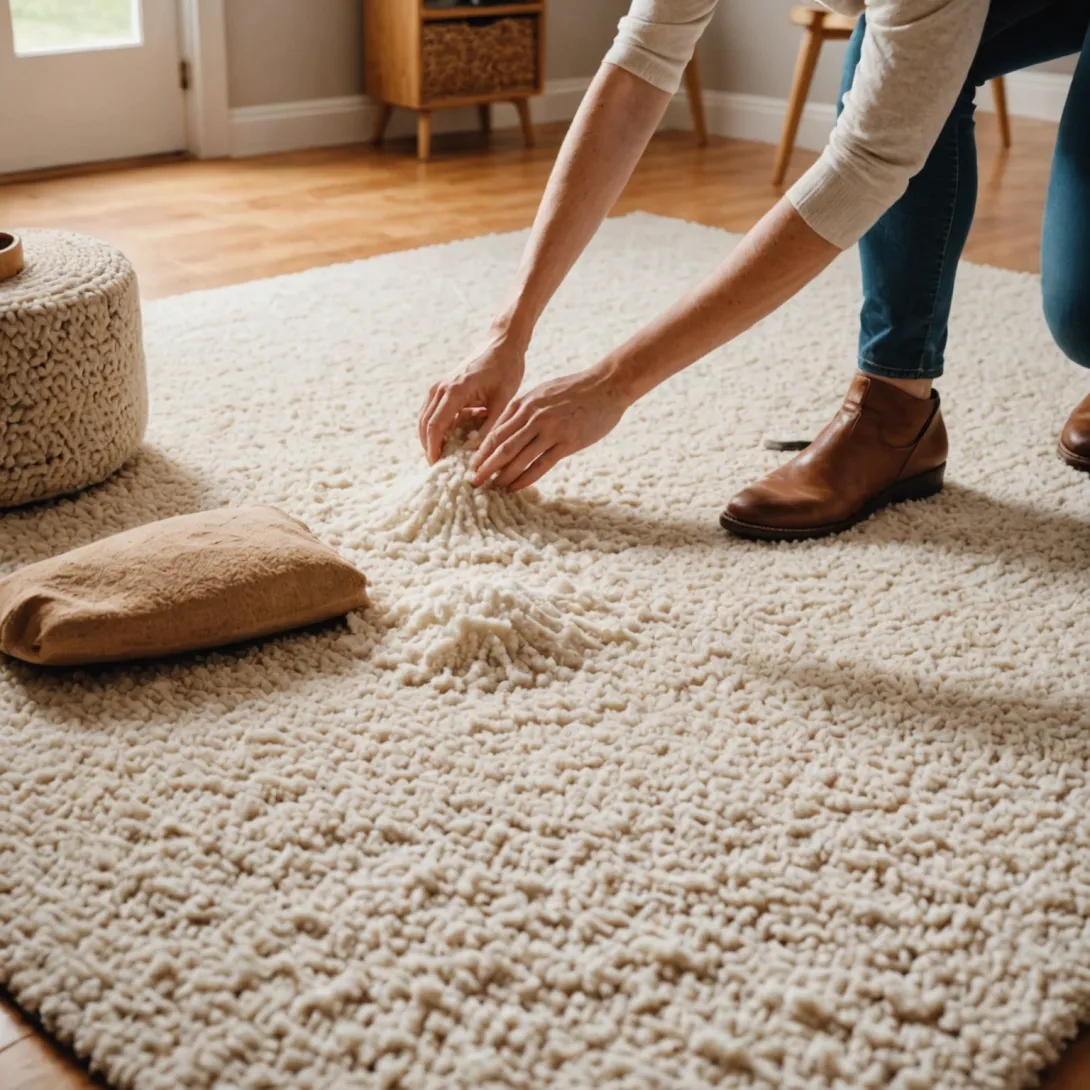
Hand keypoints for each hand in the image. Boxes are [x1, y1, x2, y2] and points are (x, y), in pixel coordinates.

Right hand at [418, 338, 524, 463]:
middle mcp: (442, 387)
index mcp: (455, 391)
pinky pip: (433, 411)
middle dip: (429, 447)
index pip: (435, 425)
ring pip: (426, 418)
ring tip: (443, 456)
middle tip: (438, 467)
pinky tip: (450, 439)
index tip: (437, 466)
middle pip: (425, 424)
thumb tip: (476, 453)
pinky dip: (438, 427)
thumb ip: (489, 427)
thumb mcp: (502, 400)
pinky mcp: (443, 386)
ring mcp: (440, 386)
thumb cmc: (506, 369)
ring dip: (431, 438)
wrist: (501, 343)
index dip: (433, 448)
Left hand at [472, 365, 629, 490]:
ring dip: (502, 475)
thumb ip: (525, 409)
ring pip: (518, 457)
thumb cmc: (575, 390)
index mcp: (525, 404)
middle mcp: (533, 417)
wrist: (607, 385)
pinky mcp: (567, 442)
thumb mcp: (543, 392)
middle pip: (502, 446)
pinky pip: (540, 465)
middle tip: (473, 481)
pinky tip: (514, 487)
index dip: (482, 450)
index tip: (473, 464)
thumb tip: (508, 427)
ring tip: (492, 487)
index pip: (496, 431)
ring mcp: (550, 430)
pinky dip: (524, 478)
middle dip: (485, 465)